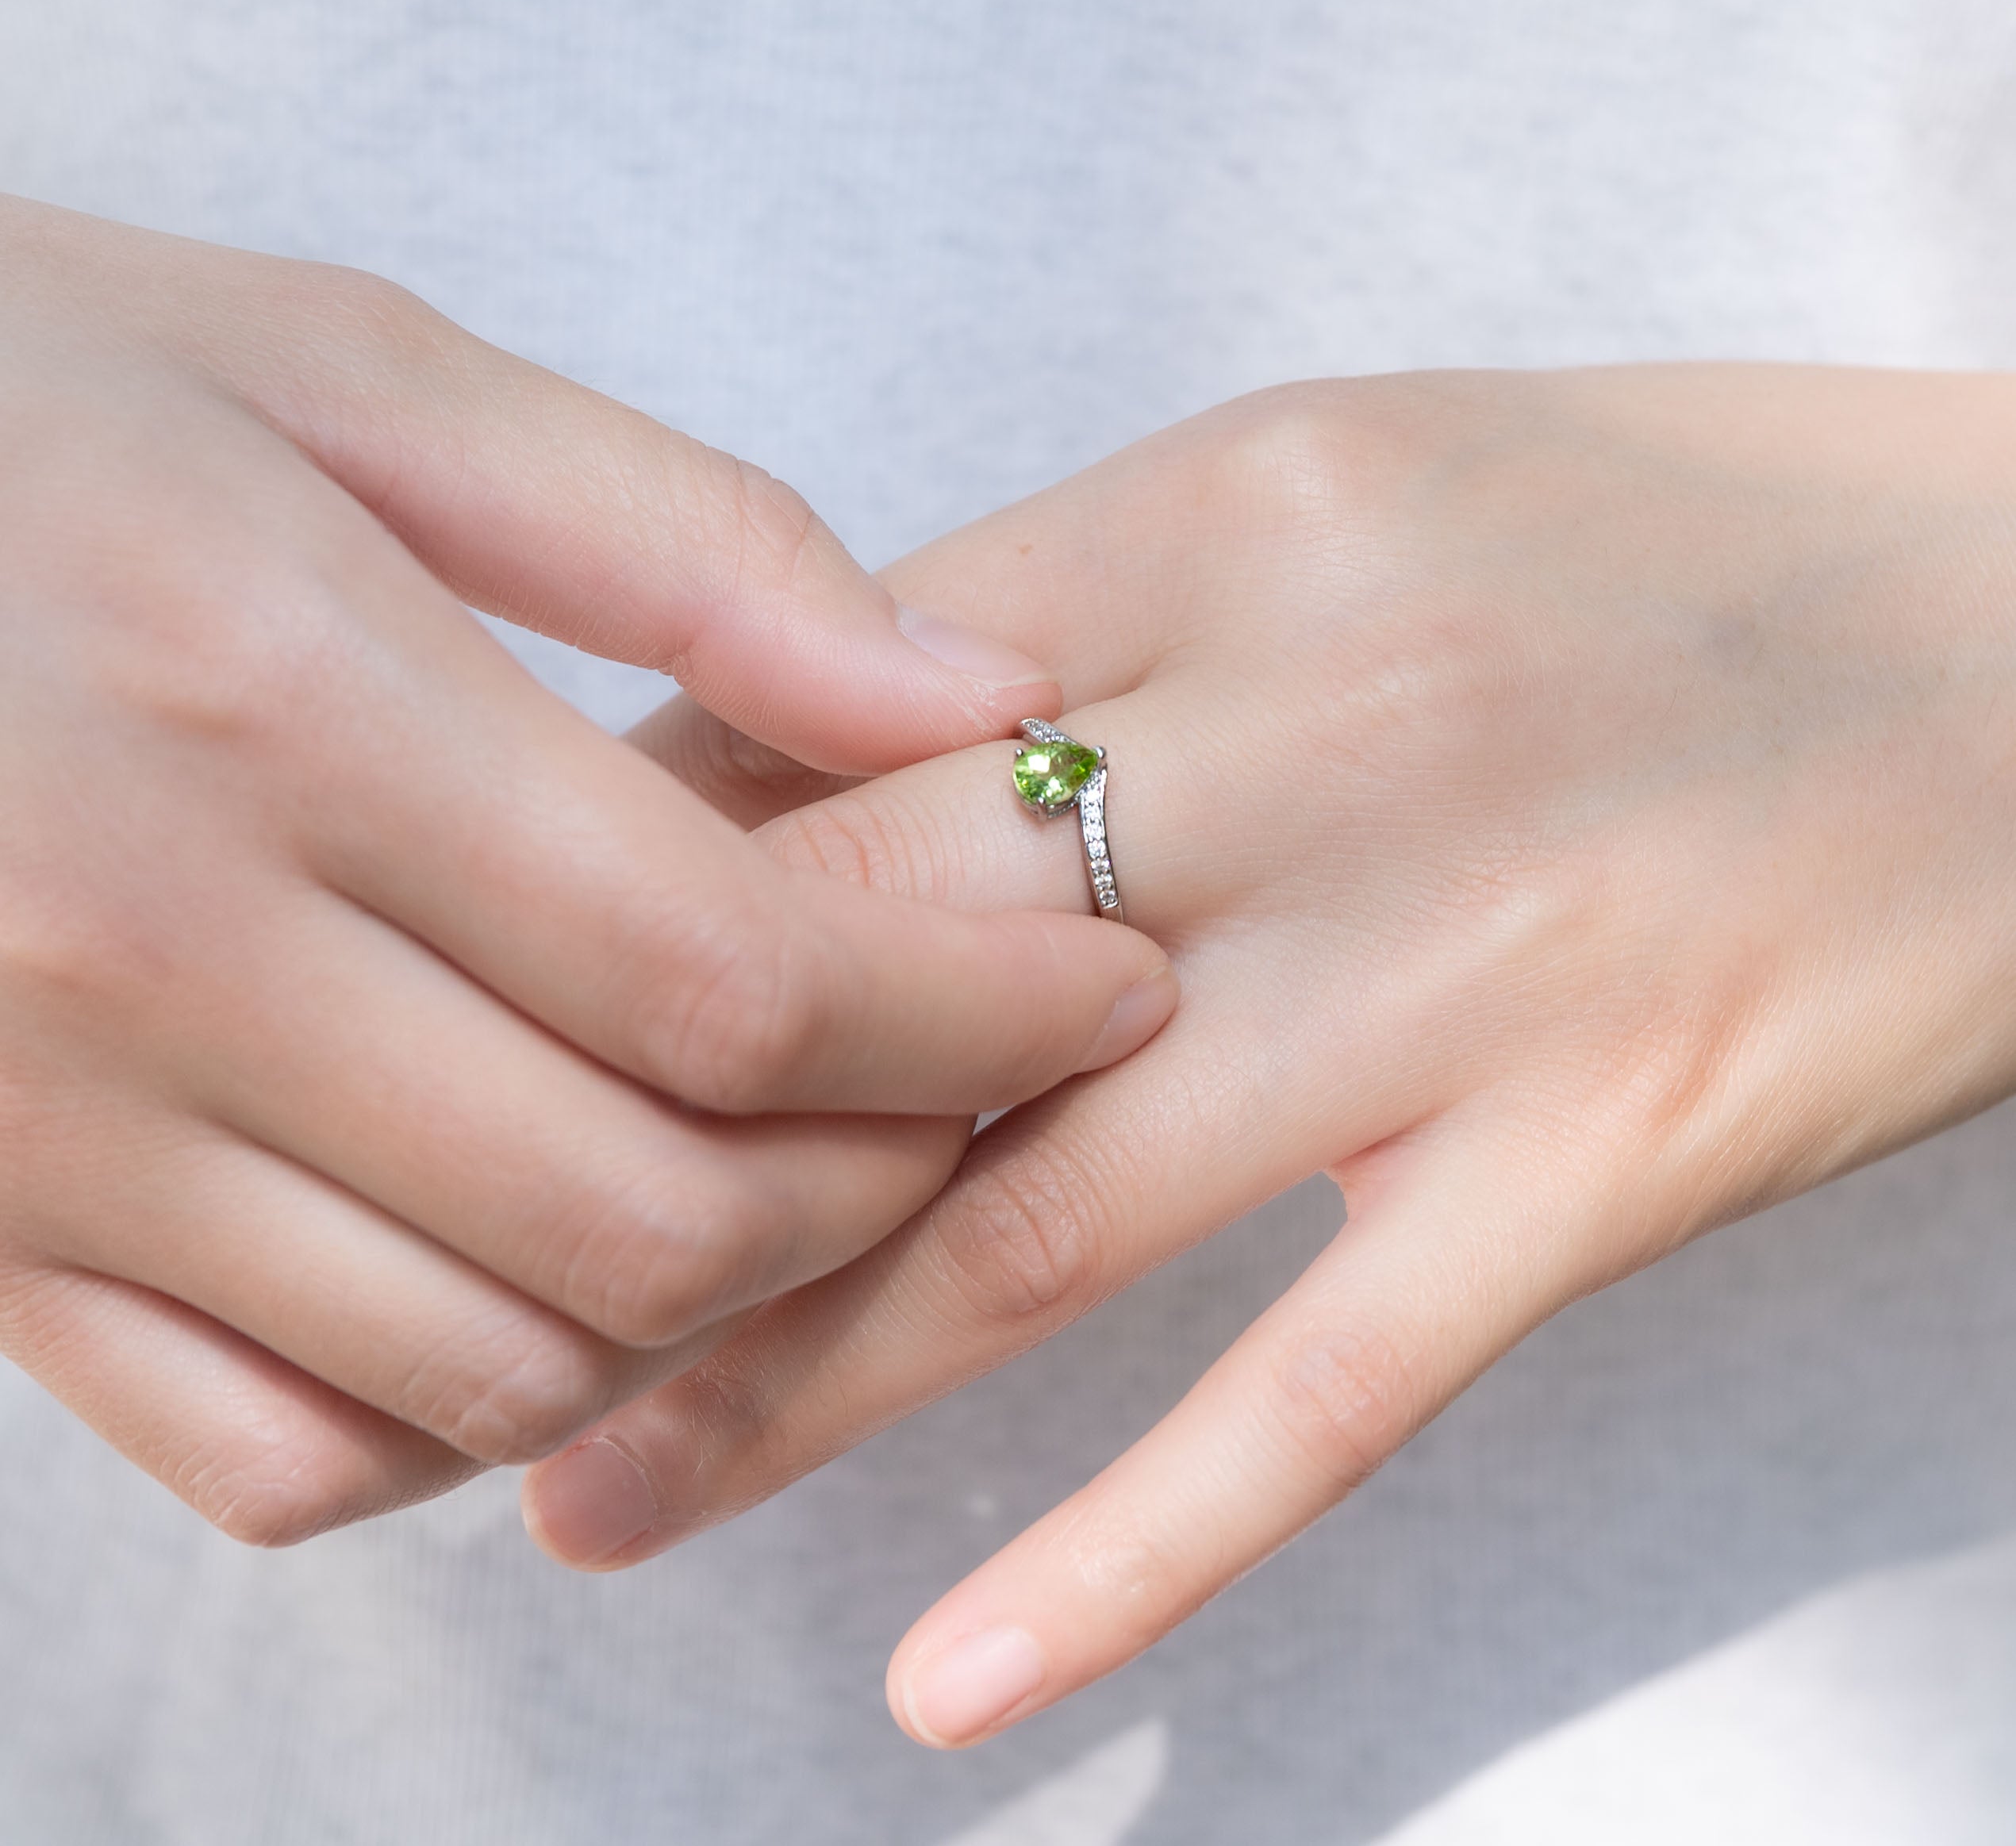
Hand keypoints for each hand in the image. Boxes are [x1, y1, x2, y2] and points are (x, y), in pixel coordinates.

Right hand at [0, 198, 1173, 1542]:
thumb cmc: (11, 390)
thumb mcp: (346, 372)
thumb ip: (686, 536)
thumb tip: (966, 692)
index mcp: (281, 709)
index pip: (734, 971)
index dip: (975, 1013)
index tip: (1109, 983)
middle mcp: (151, 962)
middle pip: (645, 1206)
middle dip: (884, 1177)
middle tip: (981, 1084)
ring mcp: (40, 1137)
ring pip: (486, 1365)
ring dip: (706, 1308)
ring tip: (803, 1172)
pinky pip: (265, 1452)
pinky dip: (459, 1418)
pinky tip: (546, 1282)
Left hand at [526, 365, 2015, 1741]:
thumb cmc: (1662, 540)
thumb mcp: (1351, 489)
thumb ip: (1089, 611)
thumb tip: (811, 755)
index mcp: (1234, 514)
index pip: (825, 715)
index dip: (623, 870)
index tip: (482, 992)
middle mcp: (1330, 720)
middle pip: (883, 964)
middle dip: (634, 1131)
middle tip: (437, 1283)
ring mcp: (1475, 954)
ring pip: (1044, 1207)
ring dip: (783, 1375)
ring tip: (579, 1495)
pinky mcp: (1617, 1147)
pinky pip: (1327, 1387)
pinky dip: (1124, 1549)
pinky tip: (943, 1684)